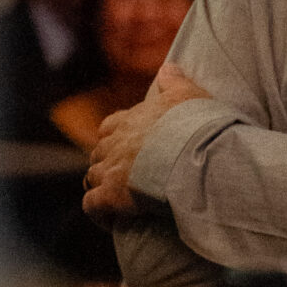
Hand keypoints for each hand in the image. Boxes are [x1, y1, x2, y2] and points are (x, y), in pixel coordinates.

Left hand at [82, 60, 210, 217]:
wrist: (193, 155)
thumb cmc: (194, 126)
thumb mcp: (189, 95)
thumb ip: (175, 81)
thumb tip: (169, 67)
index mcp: (131, 120)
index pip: (110, 127)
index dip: (114, 138)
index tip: (125, 147)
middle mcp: (115, 143)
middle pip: (98, 153)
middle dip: (106, 163)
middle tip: (122, 176)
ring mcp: (110, 169)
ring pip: (91, 177)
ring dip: (101, 187)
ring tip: (115, 200)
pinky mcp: (110, 195)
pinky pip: (91, 206)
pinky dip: (97, 213)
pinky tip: (109, 220)